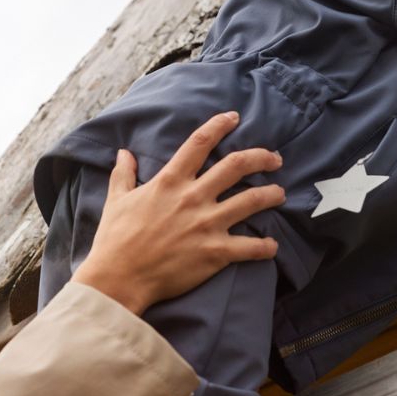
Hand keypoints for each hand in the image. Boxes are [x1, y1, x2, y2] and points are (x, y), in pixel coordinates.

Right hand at [70, 111, 283, 314]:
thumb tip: (124, 153)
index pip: (200, 143)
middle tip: (274, 158)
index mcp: (170, 180)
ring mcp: (207, 225)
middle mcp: (193, 197)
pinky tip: (272, 245)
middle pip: (236, 166)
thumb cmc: (115, 238)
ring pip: (251, 201)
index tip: (234, 118)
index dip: (219, 126)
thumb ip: (123, 174)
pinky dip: (264, 246)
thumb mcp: (117, 199)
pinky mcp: (215, 253)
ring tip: (281, 192)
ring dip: (270, 194)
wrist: (119, 278)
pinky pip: (249, 247)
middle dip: (260, 158)